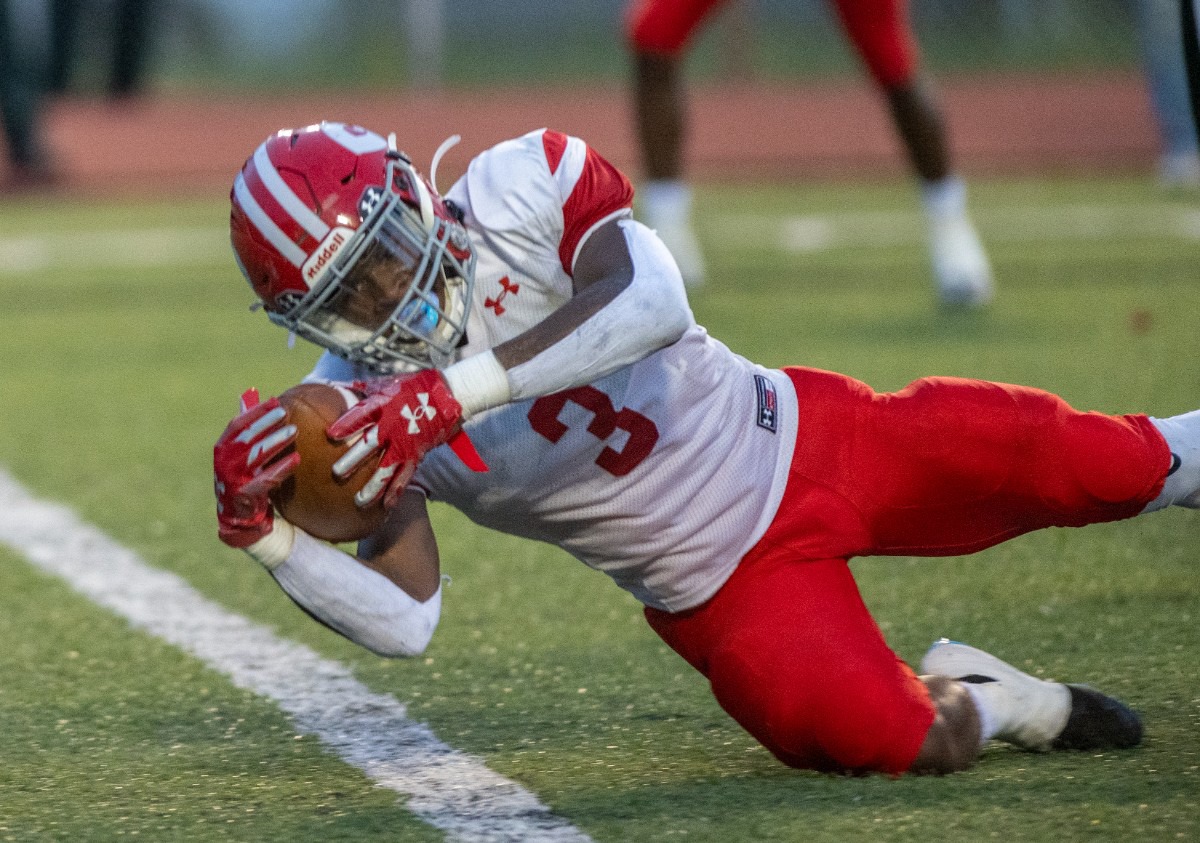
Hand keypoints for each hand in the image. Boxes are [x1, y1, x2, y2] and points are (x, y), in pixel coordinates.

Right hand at [213, 388, 299, 547]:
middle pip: (246, 437)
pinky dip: (281, 469)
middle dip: (266, 424)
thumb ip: (248, 426)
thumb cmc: (247, 477)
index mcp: (223, 448)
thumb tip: (250, 392)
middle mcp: (223, 462)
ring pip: (255, 456)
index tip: (275, 401)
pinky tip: (297, 460)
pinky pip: (265, 480)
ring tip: (295, 431)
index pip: (237, 424)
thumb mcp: (246, 451)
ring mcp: (232, 480)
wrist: (242, 517)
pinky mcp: (244, 496)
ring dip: (275, 442)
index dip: (255, 412)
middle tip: (286, 412)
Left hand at [328, 369, 465, 508]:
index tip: (331, 434)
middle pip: (370, 444)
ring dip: (374, 485)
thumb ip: (364, 387)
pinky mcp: (417, 454)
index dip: (346, 425)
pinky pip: (406, 475)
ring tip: (360, 501)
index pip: (362, 415)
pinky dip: (396, 490)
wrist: (451, 395)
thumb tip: (337, 387)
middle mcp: (394, 426)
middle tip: (337, 473)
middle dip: (353, 459)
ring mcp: (406, 443)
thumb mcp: (390, 382)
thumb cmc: (418, 386)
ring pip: (387, 467)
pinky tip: (387, 505)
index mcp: (385, 406)